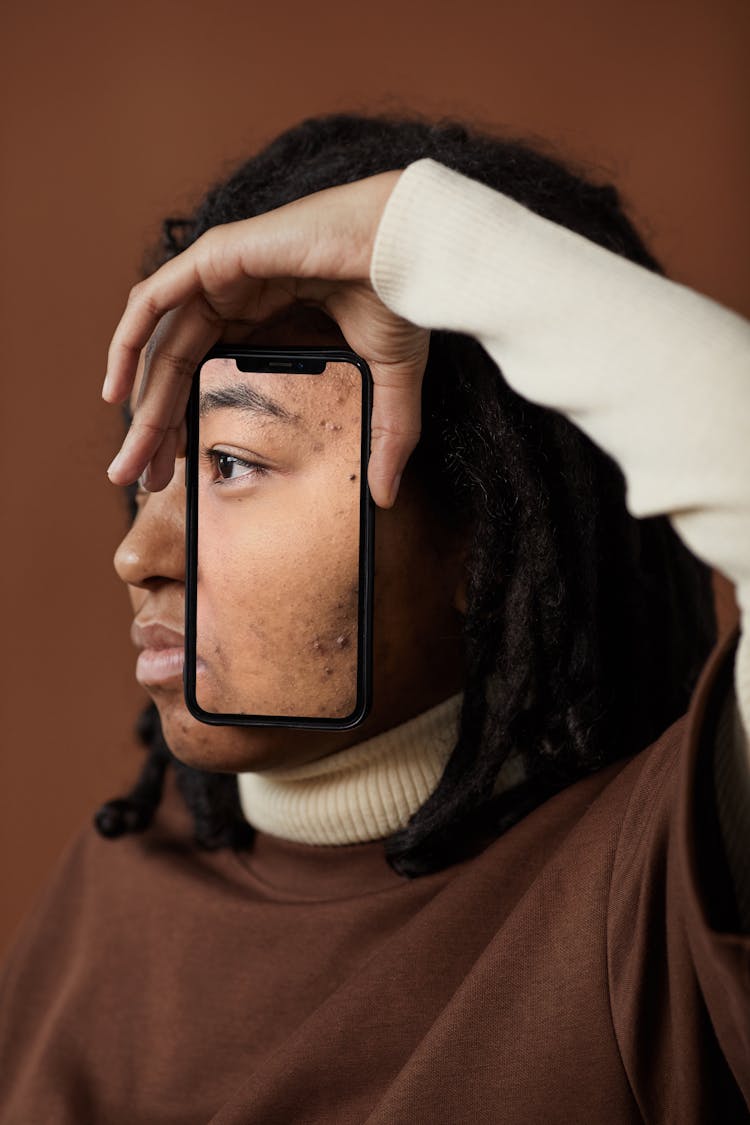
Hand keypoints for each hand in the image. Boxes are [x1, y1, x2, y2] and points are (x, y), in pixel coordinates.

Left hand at [103, 169, 428, 507]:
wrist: (411, 248)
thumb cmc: (400, 294)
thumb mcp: (389, 379)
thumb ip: (384, 436)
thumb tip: (386, 497)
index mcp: (266, 311)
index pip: (207, 372)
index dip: (188, 421)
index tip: (179, 470)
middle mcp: (235, 292)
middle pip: (176, 368)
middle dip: (156, 428)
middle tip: (141, 479)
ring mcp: (221, 271)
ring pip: (160, 346)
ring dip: (140, 403)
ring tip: (131, 458)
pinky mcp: (215, 256)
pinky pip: (151, 302)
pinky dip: (126, 345)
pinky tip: (115, 394)